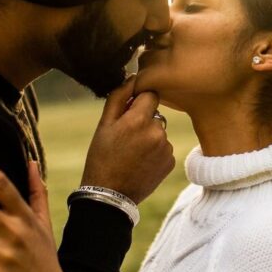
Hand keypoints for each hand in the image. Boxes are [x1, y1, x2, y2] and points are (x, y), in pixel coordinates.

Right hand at [82, 75, 175, 203]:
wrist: (109, 195)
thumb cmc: (102, 156)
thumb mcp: (104, 124)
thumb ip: (119, 97)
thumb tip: (133, 77)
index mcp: (139, 119)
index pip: (151, 94)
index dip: (138, 102)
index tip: (129, 113)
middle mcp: (157, 132)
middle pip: (154, 114)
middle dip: (143, 121)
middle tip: (125, 139)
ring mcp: (166, 148)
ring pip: (159, 131)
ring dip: (149, 137)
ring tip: (131, 154)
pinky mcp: (170, 162)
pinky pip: (164, 148)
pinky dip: (155, 153)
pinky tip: (140, 163)